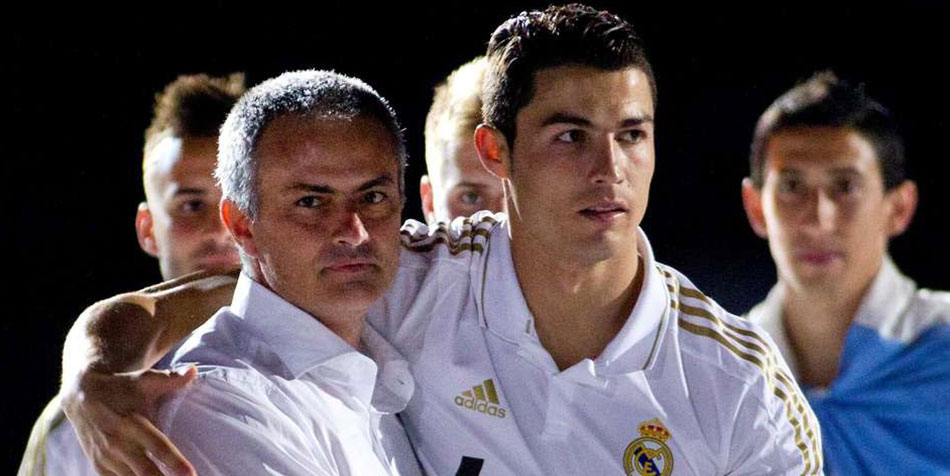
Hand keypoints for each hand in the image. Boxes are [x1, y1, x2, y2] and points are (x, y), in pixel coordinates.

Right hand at [61, 366, 197, 475]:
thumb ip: (170, 379)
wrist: (81, 396)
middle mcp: (117, 444)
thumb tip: (194, 371)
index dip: (174, 462)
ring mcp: (106, 458)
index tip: (191, 474)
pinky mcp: (99, 467)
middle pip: (145, 471)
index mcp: (132, 423)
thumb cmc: (121, 387)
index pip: (157, 446)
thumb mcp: (143, 380)